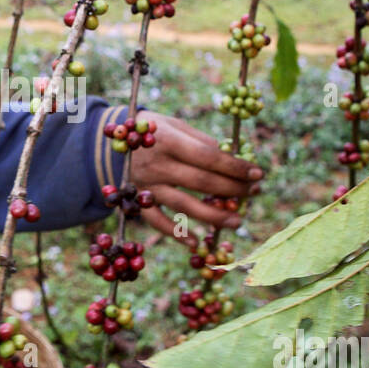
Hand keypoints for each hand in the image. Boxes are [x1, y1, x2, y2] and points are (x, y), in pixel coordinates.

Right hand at [127, 111, 253, 246]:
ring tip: (236, 221)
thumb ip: (202, 141)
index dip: (235, 167)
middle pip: (201, 182)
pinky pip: (157, 222)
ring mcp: (147, 185)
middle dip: (232, 190)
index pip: (209, 157)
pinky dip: (176, 234)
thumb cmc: (153, 130)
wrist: (110, 141)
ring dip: (213, 215)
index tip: (257, 174)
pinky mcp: (137, 201)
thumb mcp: (175, 125)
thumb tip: (233, 159)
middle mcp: (157, 165)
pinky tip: (196, 242)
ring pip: (184, 205)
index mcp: (169, 141)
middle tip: (253, 194)